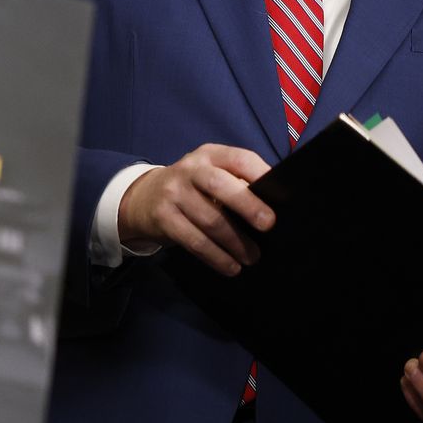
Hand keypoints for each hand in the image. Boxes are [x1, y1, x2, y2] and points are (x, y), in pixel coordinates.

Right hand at [117, 144, 272, 275]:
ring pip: (210, 220)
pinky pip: (194, 241)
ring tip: (252, 257)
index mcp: (209, 155)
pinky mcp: (163, 218)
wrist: (143, 197)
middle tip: (268, 225)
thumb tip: (271, 207)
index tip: (279, 195)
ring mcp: (173, 193)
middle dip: (247, 205)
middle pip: (220, 186)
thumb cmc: (191, 187)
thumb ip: (236, 182)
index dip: (260, 174)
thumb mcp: (210, 174)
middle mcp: (190, 170)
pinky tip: (230, 267)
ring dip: (235, 242)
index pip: (239, 159)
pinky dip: (216, 257)